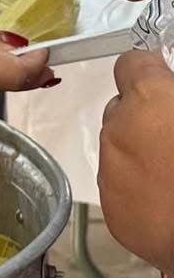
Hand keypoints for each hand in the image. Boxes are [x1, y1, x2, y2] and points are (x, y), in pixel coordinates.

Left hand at [99, 50, 173, 272]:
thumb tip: (169, 93)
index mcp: (149, 100)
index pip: (131, 64)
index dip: (150, 73)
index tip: (165, 85)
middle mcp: (118, 131)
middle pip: (121, 110)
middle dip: (143, 118)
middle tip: (173, 138)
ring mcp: (110, 173)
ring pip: (119, 150)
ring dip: (140, 155)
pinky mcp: (113, 212)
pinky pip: (120, 188)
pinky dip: (138, 190)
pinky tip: (167, 203)